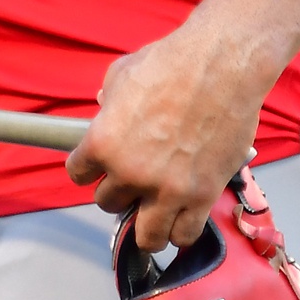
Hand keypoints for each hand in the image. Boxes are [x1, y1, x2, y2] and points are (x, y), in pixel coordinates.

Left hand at [65, 23, 267, 250]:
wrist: (221, 67)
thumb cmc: (169, 64)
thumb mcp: (120, 77)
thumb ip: (108, 104)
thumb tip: (106, 111)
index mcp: (102, 143)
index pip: (78, 174)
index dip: (87, 169)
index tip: (96, 166)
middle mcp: (131, 172)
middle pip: (107, 203)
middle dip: (118, 192)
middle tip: (131, 181)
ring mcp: (168, 189)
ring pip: (147, 235)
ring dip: (146, 225)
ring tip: (153, 212)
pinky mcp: (203, 196)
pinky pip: (185, 235)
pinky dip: (180, 231)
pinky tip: (180, 218)